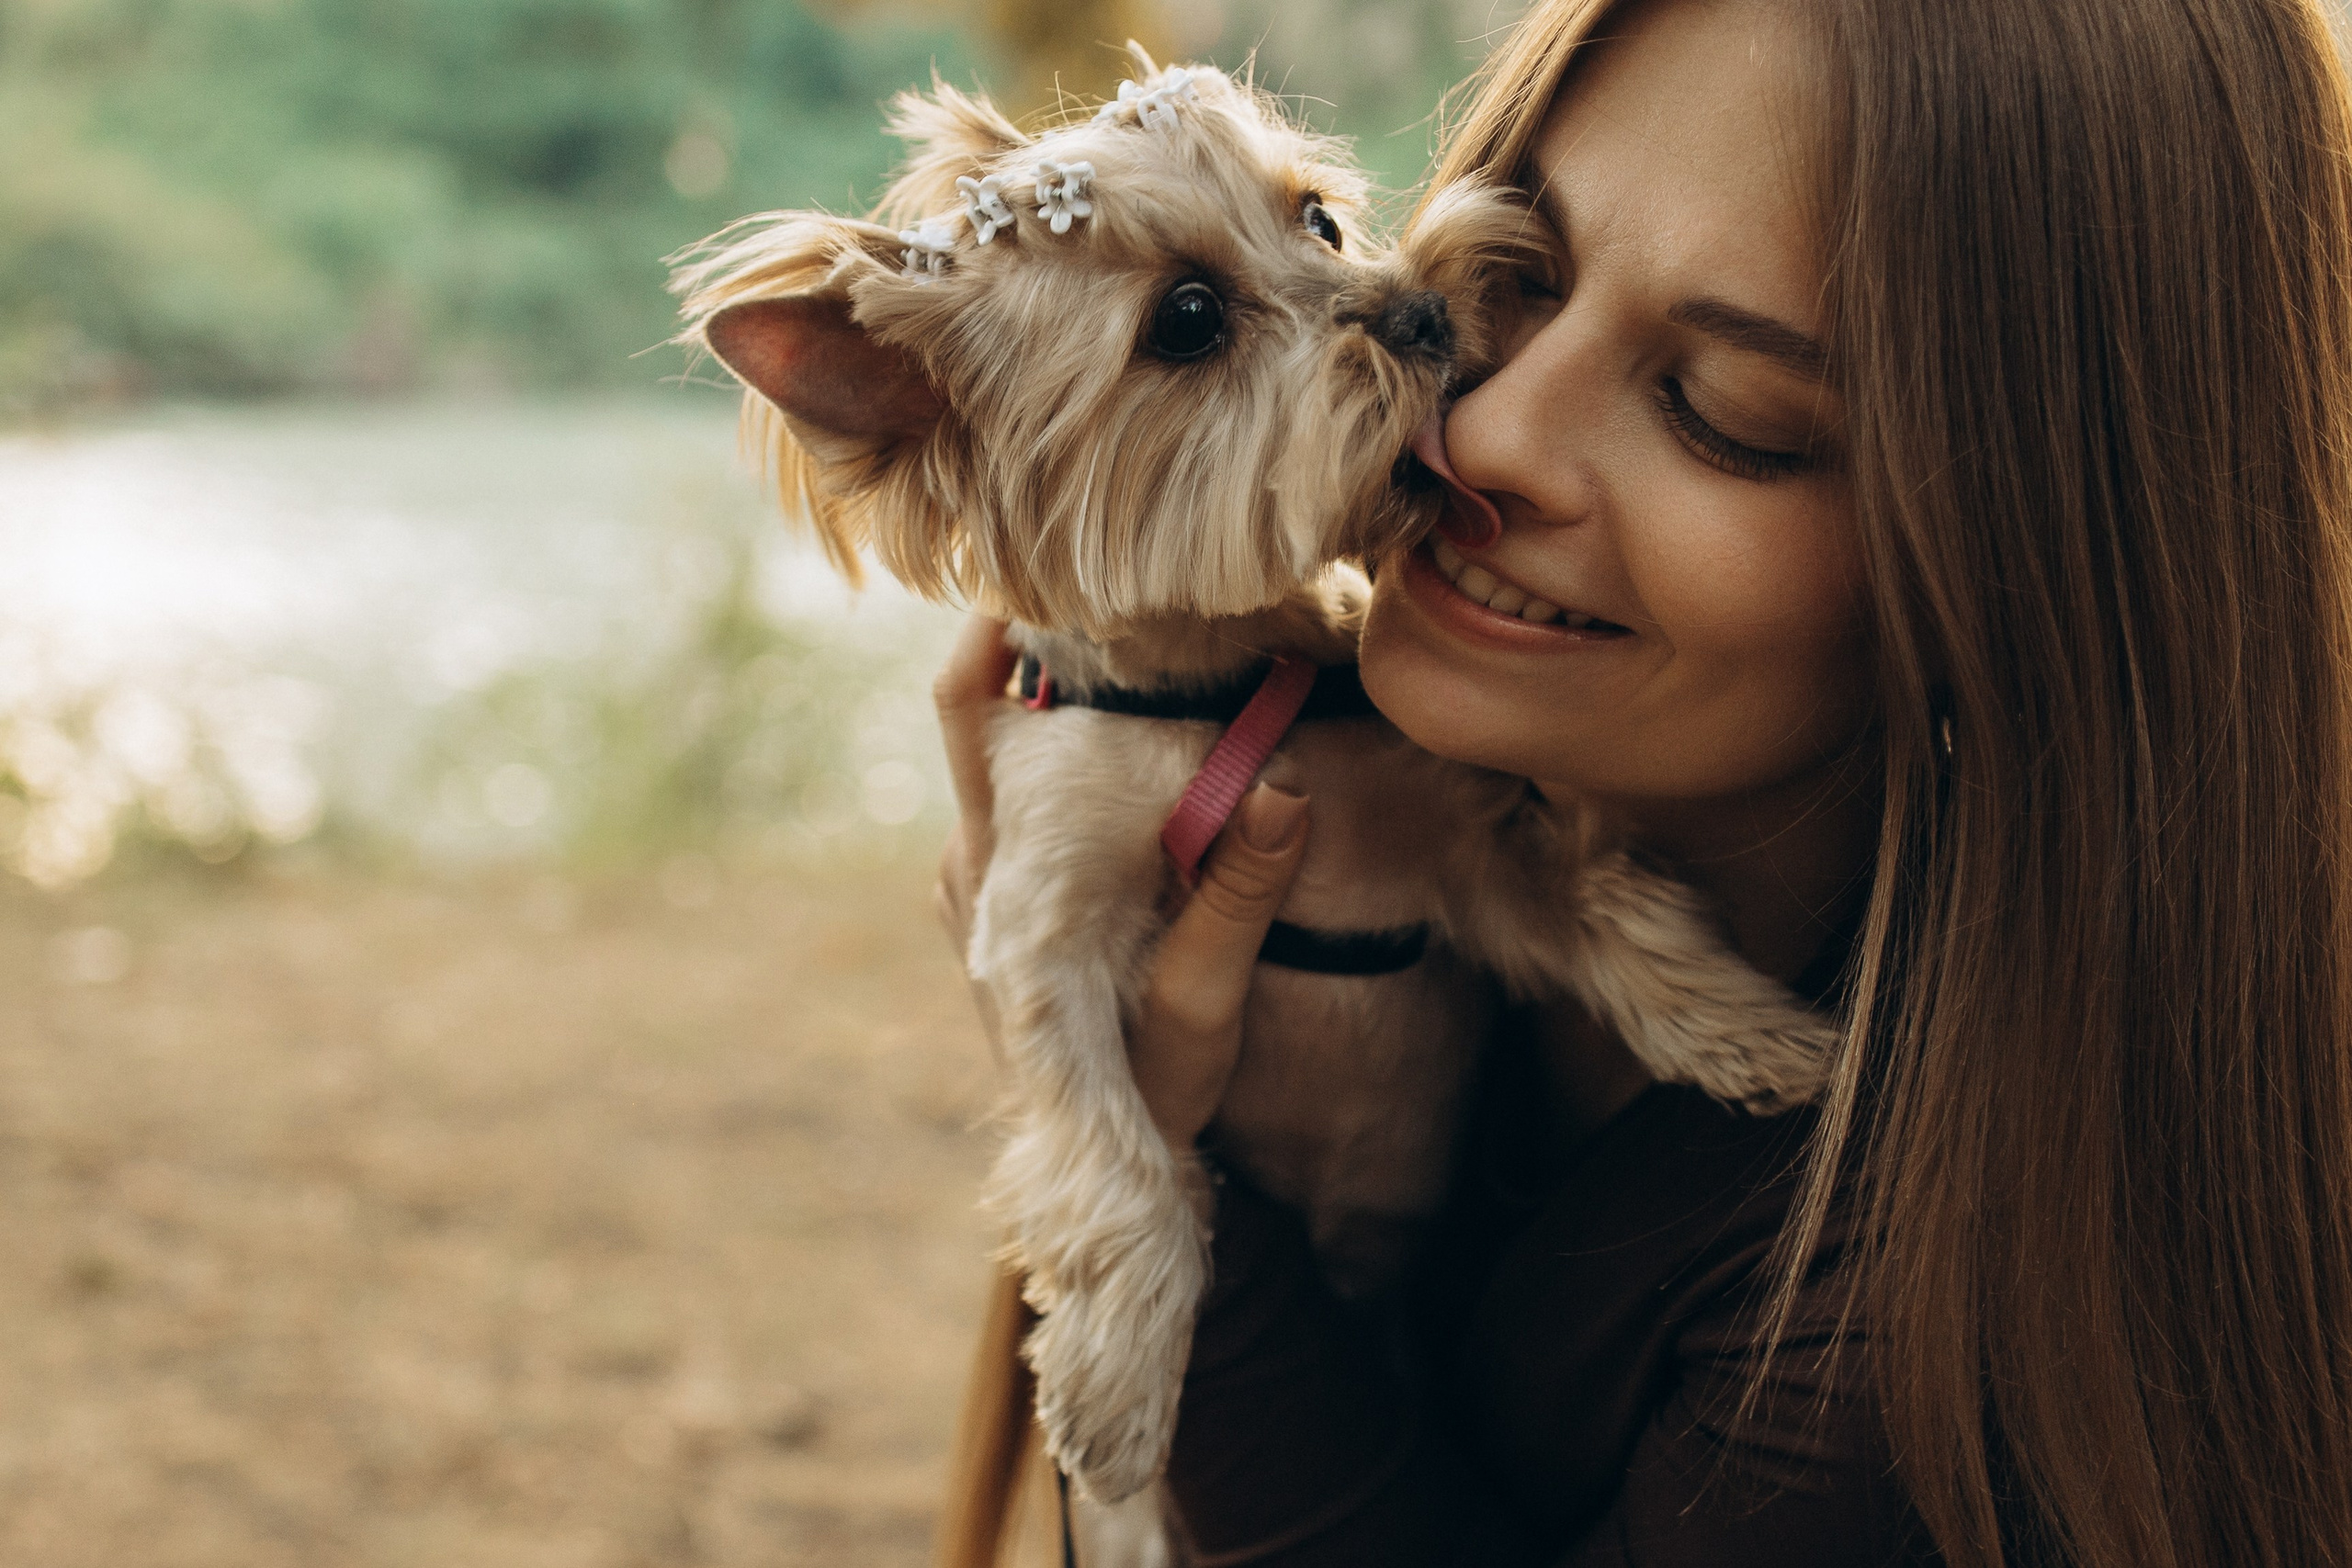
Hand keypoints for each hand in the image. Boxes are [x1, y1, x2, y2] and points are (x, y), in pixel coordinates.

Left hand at [932, 613, 1311, 1148]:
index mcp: (998, 870)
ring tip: (1149, 640)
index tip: (1060, 561)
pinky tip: (1141, 730)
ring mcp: (978, 876)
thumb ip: (1236, 896)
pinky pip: (1023, 791)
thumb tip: (1279, 789)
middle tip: (1128, 581)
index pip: (968, 709)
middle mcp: (969, 859)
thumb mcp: (1200, 1002)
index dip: (994, 624)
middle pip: (983, 708)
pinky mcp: (1003, 893)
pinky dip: (1073, 750)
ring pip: (1006, 748)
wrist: (1110, 1163)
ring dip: (1067, 696)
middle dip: (1047, 641)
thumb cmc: (1157, 1088)